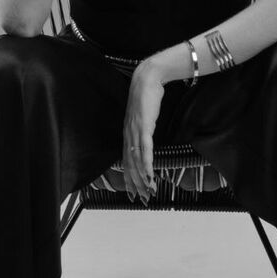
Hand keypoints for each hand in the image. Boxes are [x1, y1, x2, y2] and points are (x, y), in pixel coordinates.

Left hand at [122, 64, 164, 203]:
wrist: (148, 78)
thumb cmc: (148, 96)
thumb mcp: (145, 117)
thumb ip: (144, 130)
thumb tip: (147, 141)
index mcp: (128, 133)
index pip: (127, 161)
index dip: (130, 178)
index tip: (134, 192)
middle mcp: (128, 135)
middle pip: (130, 165)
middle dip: (136, 184)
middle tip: (141, 199)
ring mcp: (135, 131)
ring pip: (136, 161)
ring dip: (142, 179)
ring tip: (148, 192)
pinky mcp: (143, 127)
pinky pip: (145, 150)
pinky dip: (146, 164)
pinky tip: (149, 175)